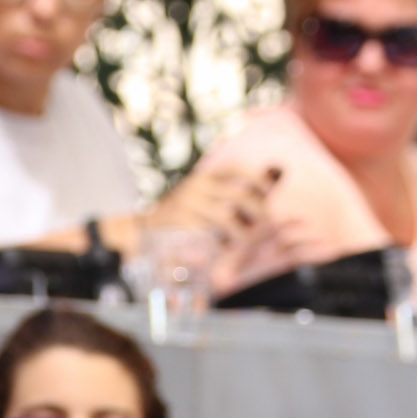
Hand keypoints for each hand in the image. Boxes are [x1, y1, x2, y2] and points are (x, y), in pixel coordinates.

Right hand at [144, 162, 278, 248]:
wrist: (144, 227)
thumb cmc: (183, 213)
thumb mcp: (203, 196)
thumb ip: (229, 192)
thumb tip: (272, 184)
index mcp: (206, 176)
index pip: (237, 168)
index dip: (258, 178)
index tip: (272, 191)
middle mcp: (197, 185)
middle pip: (237, 194)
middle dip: (257, 210)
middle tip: (267, 223)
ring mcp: (188, 203)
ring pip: (226, 216)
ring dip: (241, 231)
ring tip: (246, 241)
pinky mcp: (181, 222)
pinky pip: (209, 233)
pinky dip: (222, 243)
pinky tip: (227, 248)